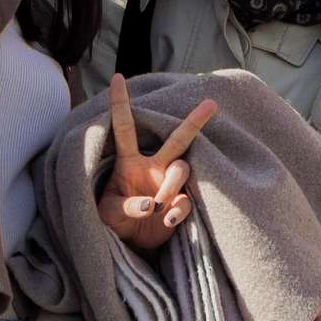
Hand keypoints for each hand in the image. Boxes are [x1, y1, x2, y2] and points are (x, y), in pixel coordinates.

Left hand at [95, 74, 215, 250]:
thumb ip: (127, 206)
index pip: (124, 128)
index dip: (120, 103)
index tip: (117, 78)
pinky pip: (186, 200)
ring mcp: (169, 184)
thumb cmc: (113, 221)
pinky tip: (166, 221)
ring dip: (171, 185)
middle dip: (193, 122)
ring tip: (158, 205)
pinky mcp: (180, 204)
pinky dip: (177, 210)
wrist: (131, 242)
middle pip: (176, 139)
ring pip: (182, 168)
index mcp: (130, 162)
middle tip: (212, 104)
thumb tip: (151, 203)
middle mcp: (154, 167)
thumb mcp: (108, 214)